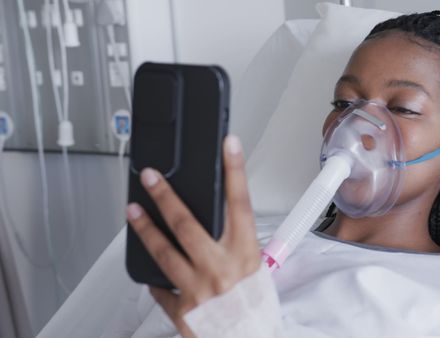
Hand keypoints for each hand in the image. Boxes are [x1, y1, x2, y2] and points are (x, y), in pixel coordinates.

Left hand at [126, 135, 260, 336]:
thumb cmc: (254, 308)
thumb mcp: (255, 269)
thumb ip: (236, 245)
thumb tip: (217, 221)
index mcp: (246, 255)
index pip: (240, 204)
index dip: (235, 171)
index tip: (229, 145)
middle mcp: (221, 268)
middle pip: (188, 223)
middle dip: (165, 195)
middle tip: (150, 177)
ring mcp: (199, 288)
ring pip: (164, 251)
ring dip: (145, 228)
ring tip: (133, 210)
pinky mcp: (182, 309)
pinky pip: (161, 287)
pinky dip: (155, 278)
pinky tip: (150, 270)